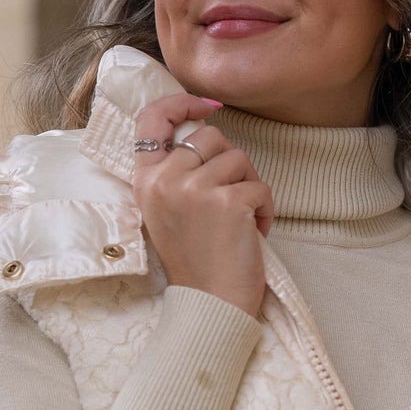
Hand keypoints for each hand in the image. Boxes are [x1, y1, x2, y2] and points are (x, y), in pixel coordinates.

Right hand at [132, 93, 273, 317]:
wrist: (210, 305)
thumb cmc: (196, 260)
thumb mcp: (168, 210)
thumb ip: (175, 171)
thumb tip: (204, 127)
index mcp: (145, 181)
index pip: (151, 120)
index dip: (180, 104)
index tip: (206, 106)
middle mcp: (165, 180)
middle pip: (210, 136)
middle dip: (230, 162)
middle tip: (231, 198)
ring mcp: (195, 189)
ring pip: (239, 158)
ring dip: (250, 186)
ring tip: (242, 220)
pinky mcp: (228, 202)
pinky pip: (260, 187)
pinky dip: (265, 210)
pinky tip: (253, 234)